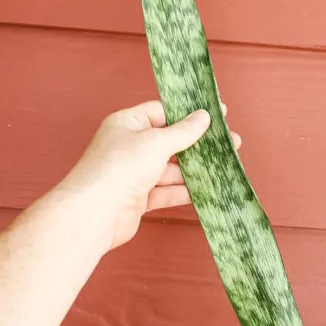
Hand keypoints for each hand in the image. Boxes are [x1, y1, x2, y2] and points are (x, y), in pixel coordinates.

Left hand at [64, 100, 240, 250]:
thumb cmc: (120, 167)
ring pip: (170, 169)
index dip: (189, 114)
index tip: (217, 114)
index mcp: (127, 124)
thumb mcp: (156, 142)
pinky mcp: (138, 198)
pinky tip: (206, 190)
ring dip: (194, 169)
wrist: (95, 212)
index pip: (161, 112)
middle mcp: (129, 147)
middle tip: (229, 143)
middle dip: (197, 144)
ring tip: (224, 166)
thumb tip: (203, 116)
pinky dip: (183, 192)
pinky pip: (165, 192)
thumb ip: (182, 131)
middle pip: (169, 142)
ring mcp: (133, 174)